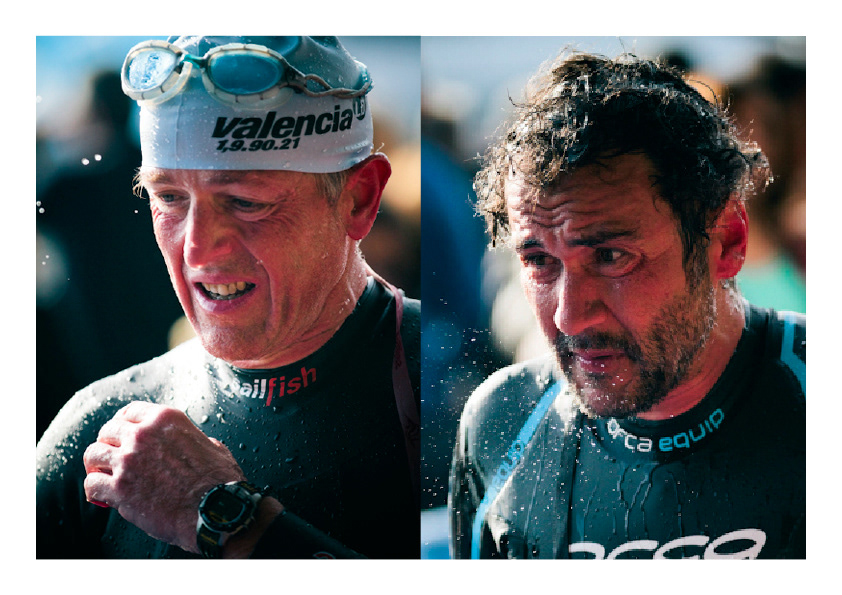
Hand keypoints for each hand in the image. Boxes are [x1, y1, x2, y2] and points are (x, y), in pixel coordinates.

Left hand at [83, 401, 245, 553]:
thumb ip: (191, 440)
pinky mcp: (119, 488)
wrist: (216, 510)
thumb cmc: (219, 481)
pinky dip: (94, 491)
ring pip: (93, 454)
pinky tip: (102, 497)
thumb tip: (189, 444)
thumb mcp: (211, 446)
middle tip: (111, 458)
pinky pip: (92, 483)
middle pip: (107, 431)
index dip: (122, 424)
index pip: (130, 411)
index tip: (120, 435)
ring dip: (96, 465)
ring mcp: (128, 460)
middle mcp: (143, 434)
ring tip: (102, 476)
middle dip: (108, 444)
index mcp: (165, 419)